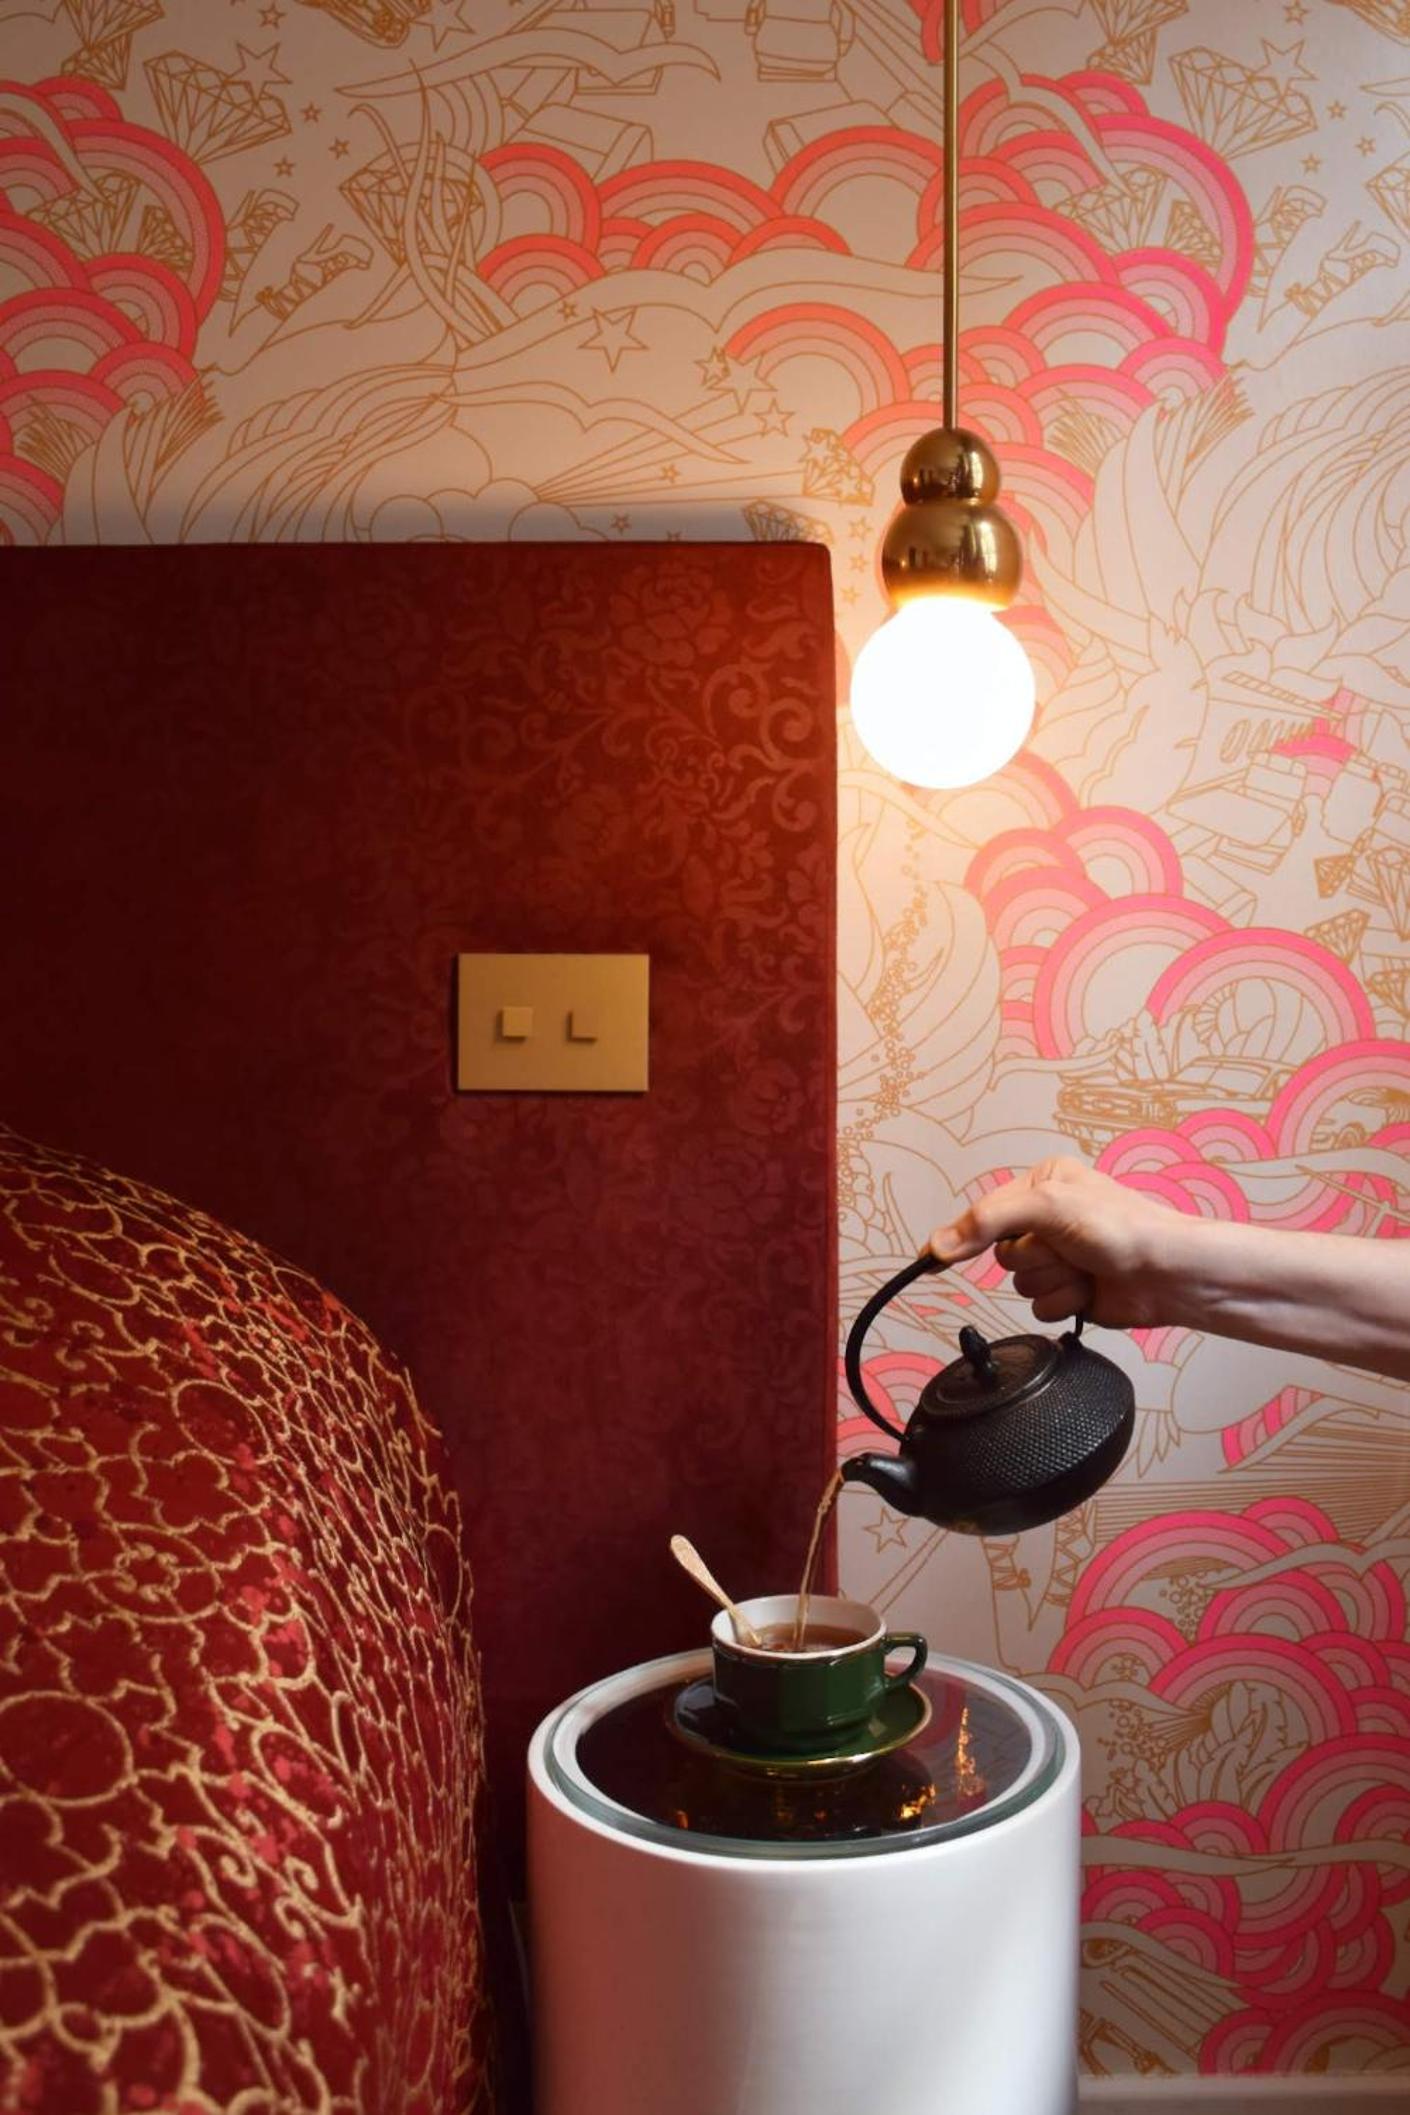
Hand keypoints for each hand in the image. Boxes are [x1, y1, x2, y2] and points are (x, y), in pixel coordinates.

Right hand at [927, 1158, 1177, 1328]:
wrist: (1169, 1273)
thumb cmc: (1121, 1227)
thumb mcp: (1047, 1206)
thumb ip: (987, 1221)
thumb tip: (938, 1245)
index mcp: (1042, 1184)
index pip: (986, 1215)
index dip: (968, 1236)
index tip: (933, 1258)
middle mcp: (1048, 1220)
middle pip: (1003, 1255)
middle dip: (1035, 1259)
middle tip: (1067, 1249)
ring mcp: (1060, 1258)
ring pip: (1021, 1284)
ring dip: (1053, 1282)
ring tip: (1086, 1269)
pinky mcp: (1070, 1292)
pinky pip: (1040, 1307)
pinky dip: (1064, 1302)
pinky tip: (1091, 1290)